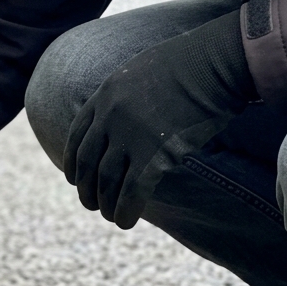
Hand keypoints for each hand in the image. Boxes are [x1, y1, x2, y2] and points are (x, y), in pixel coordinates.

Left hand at [63, 9, 255, 228]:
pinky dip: (126, 209)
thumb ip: (123, 97)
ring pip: (107, 180)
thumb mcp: (138, 73)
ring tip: (108, 216)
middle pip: (88, 162)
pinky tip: (125, 222)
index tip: (72, 178)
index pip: (77, 137)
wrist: (213, 63)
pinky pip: (133, 189)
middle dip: (85, 188)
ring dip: (105, 203)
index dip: (72, 162)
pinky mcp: (155, 153)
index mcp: (103, 96)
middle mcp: (109, 117)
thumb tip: (122, 120)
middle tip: (89, 204)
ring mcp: (130, 135)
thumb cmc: (186, 65)